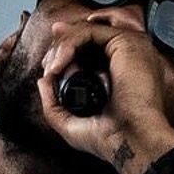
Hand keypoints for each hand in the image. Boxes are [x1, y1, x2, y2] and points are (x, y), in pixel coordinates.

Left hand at [35, 19, 173, 173]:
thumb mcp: (70, 123)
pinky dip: (68, 44)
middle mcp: (125, 56)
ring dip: (61, 47)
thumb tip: (43, 79)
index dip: (64, 50)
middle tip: (48, 67)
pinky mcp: (126, 41)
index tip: (49, 65)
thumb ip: (53, 102)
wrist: (130, 143)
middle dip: (59, 47)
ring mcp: (128, 47)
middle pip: (84, 35)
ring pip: (84, 30)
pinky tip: (60, 65)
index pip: (88, 48)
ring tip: (53, 69)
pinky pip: (88, 31)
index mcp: (119, 71)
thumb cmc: (110, 139)